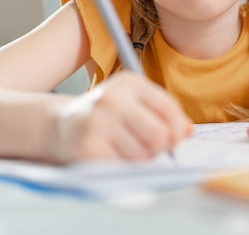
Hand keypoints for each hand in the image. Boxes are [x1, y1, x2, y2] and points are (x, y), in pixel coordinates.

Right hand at [52, 71, 191, 162]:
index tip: (176, 139)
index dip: (177, 128)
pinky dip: (123, 166)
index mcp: (129, 83)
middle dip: (160, 148)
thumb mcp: (133, 104)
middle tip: (151, 149)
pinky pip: (122, 165)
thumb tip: (188, 131)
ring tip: (127, 150)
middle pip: (158, 133)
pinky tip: (112, 155)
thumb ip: (162, 114)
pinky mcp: (87, 145)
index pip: (167, 107)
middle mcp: (112, 98)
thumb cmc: (105, 116)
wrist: (61, 124)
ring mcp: (97, 121)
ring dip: (140, 159)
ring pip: (142, 153)